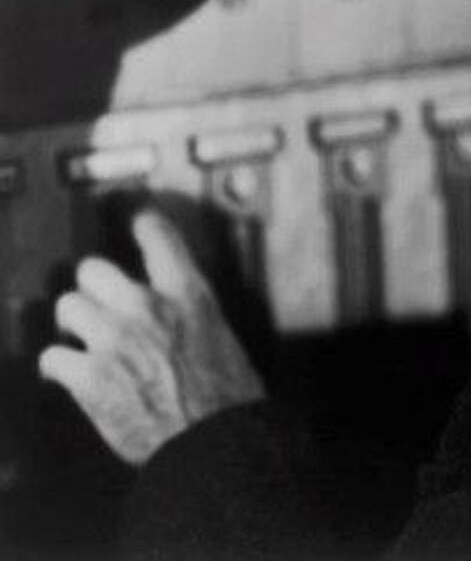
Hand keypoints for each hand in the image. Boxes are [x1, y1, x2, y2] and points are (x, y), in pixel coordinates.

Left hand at [38, 209, 265, 465]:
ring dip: (74, 324)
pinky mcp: (90, 377)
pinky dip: (59, 366)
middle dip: (93, 286)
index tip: (139, 222)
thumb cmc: (226, 395)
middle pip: (93, 268)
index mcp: (188, 294)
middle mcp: (148, 307)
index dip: (144, 224)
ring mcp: (115, 340)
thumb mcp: (219, 333)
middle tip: (99, 302)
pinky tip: (71, 373)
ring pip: (68, 306)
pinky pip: (52, 356)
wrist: (213, 441)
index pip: (158, 235)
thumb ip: (189, 310)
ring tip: (83, 338)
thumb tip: (173, 305)